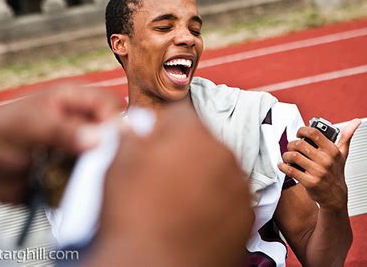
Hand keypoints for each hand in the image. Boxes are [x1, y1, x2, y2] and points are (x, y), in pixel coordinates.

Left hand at [0, 83, 122, 202]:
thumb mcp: (31, 127)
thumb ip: (64, 131)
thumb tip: (100, 139)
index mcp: (71, 99)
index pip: (108, 103)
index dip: (115, 120)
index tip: (112, 143)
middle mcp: (78, 121)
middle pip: (112, 129)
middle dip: (112, 144)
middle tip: (103, 161)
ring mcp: (76, 146)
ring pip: (105, 152)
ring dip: (101, 164)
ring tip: (89, 175)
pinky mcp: (71, 169)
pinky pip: (91, 173)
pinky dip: (90, 180)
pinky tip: (80, 186)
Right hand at [86, 103, 252, 266]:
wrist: (154, 266)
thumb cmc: (133, 215)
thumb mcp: (119, 162)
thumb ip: (131, 134)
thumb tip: (135, 125)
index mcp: (191, 133)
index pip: (179, 115)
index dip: (161, 130)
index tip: (151, 146)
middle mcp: (223, 155)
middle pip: (202, 142)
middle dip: (184, 152)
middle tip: (162, 177)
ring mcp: (239, 187)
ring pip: (219, 170)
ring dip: (202, 177)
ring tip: (178, 201)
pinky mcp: (247, 217)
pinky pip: (230, 199)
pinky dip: (216, 204)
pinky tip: (193, 218)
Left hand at [279, 119, 360, 210]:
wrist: (335, 196)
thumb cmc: (336, 173)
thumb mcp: (343, 154)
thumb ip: (346, 137)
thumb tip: (355, 122)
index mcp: (332, 151)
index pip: (314, 133)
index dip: (302, 130)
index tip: (299, 133)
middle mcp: (325, 160)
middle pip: (300, 144)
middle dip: (291, 144)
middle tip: (291, 147)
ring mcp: (317, 172)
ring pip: (293, 156)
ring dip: (286, 155)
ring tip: (287, 157)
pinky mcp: (309, 182)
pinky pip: (291, 170)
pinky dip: (283, 166)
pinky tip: (283, 165)